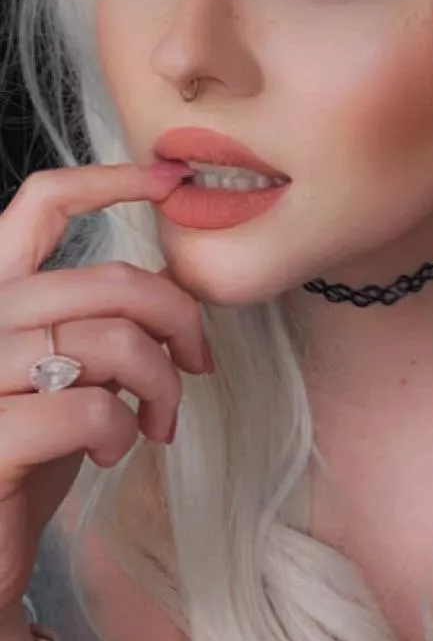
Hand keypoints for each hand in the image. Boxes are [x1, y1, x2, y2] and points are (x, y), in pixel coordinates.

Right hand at [0, 163, 209, 628]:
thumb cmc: (25, 461)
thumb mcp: (63, 375)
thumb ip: (95, 324)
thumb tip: (172, 290)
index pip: (41, 204)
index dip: (110, 180)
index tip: (173, 182)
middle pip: (105, 280)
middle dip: (177, 316)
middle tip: (199, 362)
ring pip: (109, 341)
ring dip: (160, 382)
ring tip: (159, 421)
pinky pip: (88, 407)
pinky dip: (121, 428)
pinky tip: (115, 449)